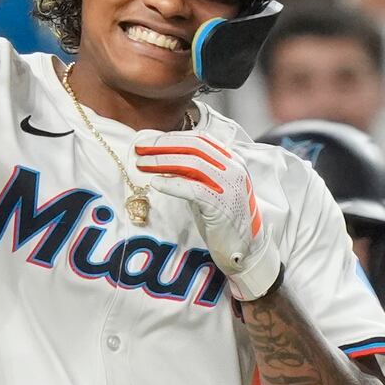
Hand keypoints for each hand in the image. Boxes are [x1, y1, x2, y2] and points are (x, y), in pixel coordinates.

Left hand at [131, 131, 281, 300]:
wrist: (245, 247)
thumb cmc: (223, 218)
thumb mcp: (209, 188)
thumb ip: (193, 173)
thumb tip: (162, 160)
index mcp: (231, 161)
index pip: (199, 139)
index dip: (172, 137)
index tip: (148, 141)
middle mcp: (233, 169)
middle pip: (194, 147)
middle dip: (163, 145)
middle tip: (139, 148)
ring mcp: (230, 186)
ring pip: (193, 164)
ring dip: (162, 162)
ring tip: (142, 164)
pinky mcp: (223, 205)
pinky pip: (194, 189)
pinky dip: (172, 184)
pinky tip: (156, 183)